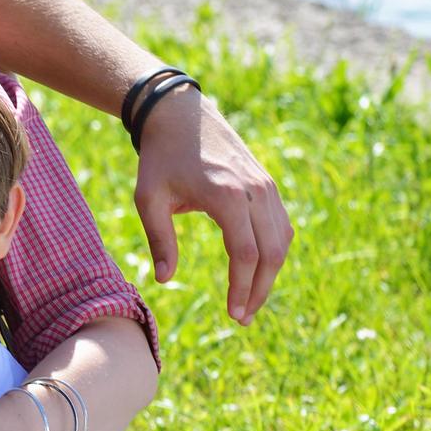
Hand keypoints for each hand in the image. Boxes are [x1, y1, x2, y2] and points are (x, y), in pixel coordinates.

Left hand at [134, 91, 291, 326]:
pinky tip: (258, 272)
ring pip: (281, 241)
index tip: (233, 313)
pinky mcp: (267, 184)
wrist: (179, 114)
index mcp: (226, 195)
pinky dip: (274, 252)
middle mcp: (253, 190)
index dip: (242, 288)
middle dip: (260, 290)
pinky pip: (281, 225)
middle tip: (242, 317)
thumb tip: (165, 279)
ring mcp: (265, 186)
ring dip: (270, 275)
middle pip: (271, 252)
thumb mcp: (148, 199)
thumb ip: (159, 239)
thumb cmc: (160, 158)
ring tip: (250, 301)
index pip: (245, 253)